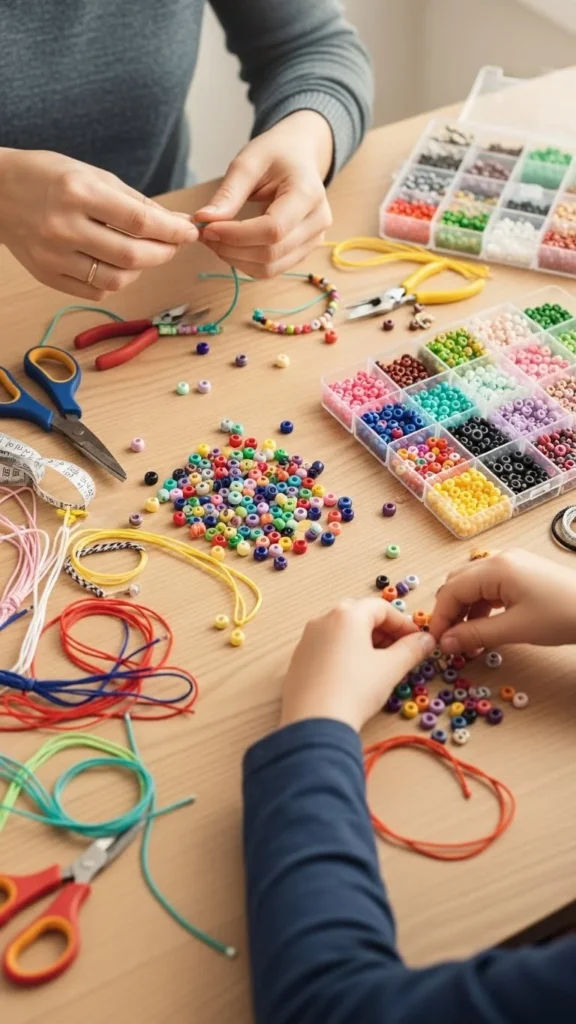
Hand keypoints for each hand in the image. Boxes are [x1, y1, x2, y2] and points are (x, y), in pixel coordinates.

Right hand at [0, 149, 197, 298]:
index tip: (190, 232)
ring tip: (144, 254)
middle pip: (132, 255)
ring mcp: (53, 256)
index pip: (140, 221)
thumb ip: (136, 202)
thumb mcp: (92, 175)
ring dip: (141, 270)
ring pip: (116, 280)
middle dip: (163, 253)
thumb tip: (178, 223)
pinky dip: (115, 282)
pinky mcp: (47, 276)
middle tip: (173, 246)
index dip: (173, 231)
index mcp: (78, 193)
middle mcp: (64, 227)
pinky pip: (96, 292)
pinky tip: (117, 265)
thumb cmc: (50, 178)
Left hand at [195, 111, 332, 277]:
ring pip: (270, 268)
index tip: (207, 227)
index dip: (237, 235)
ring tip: (216, 240)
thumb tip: (203, 220)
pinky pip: (272, 269)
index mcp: (308, 193)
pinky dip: (246, 263)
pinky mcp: (304, 251)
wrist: (301, 155)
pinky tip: (231, 246)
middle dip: (232, 249)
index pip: (273, 229)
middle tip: (205, 234)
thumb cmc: (276, 153)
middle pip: (271, 253)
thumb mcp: (249, 162)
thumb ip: (228, 193)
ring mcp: (314, 240)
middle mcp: (318, 222)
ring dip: (236, 260)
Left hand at [280, 598, 435, 732]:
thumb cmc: (355, 689)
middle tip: (401, 652)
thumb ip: (411, 649)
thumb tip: (425, 640)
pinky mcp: (299, 659)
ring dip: (365, 642)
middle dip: (384, 631)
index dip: (403, 623)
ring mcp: (307, 639)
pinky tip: (355, 676)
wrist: (315, 722)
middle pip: (360, 616)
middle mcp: (323, 620)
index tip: (418, 641)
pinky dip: (346, 653)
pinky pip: (327, 647)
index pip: (381, 608)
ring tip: (380, 666)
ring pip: (343, 632)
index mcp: (347, 615)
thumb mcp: (390, 668)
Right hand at [429, 549, 575, 654]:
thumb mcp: (516, 629)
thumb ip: (476, 635)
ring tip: (468, 638)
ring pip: (473, 584)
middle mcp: (499, 558)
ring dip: (465, 610)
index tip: (436, 643)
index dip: (440, 617)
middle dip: (450, 611)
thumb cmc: (562, 616)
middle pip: (458, 582)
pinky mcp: (521, 572)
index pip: (452, 590)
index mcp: (495, 568)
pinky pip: (490, 585)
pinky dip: (481, 605)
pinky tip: (486, 626)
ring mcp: (512, 563)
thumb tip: (445, 644)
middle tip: (450, 640)